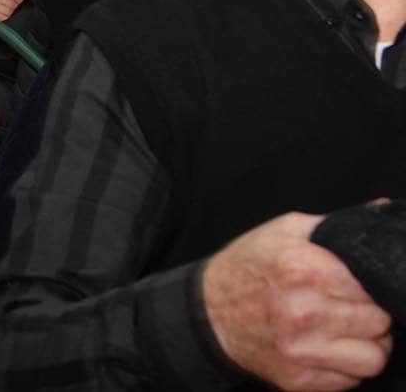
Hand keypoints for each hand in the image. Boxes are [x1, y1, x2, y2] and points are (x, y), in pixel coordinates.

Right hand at [202, 212, 392, 389]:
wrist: (205, 313)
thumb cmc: (247, 268)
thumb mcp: (283, 231)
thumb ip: (334, 225)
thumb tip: (382, 212)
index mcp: (304, 270)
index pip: (375, 285)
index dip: (371, 283)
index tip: (356, 283)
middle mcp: (305, 313)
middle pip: (380, 322)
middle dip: (371, 313)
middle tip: (350, 305)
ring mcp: (301, 351)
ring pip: (374, 358)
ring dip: (367, 345)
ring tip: (345, 330)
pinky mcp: (298, 380)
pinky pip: (351, 381)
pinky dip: (345, 367)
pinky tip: (325, 348)